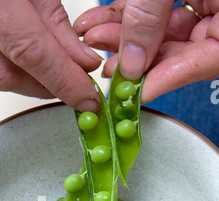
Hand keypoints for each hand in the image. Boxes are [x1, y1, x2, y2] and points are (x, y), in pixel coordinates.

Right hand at [0, 0, 102, 111]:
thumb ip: (52, 17)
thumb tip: (78, 59)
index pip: (30, 52)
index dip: (63, 81)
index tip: (86, 97)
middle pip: (9, 74)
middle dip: (48, 88)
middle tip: (76, 90)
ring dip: (30, 84)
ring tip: (57, 79)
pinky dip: (11, 71)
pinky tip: (31, 69)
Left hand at [74, 0, 218, 102]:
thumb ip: (152, 13)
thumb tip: (132, 59)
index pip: (201, 64)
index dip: (164, 81)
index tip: (132, 94)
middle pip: (178, 52)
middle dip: (134, 60)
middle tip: (106, 69)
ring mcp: (204, 5)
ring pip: (163, 32)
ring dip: (123, 37)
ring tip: (92, 38)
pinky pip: (158, 12)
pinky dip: (129, 17)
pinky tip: (101, 22)